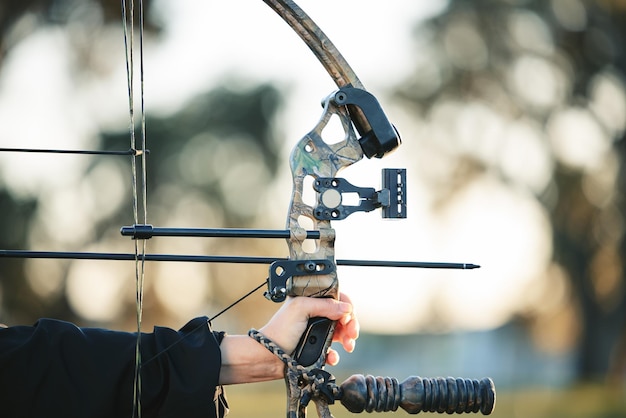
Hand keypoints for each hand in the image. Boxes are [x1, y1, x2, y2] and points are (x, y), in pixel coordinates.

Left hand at [219, 293, 358, 383]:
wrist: (269, 356)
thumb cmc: (279, 331)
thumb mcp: (301, 308)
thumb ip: (324, 305)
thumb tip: (346, 308)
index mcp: (310, 301)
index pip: (336, 299)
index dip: (345, 307)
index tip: (347, 317)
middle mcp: (315, 314)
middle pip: (342, 316)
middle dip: (350, 324)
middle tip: (352, 333)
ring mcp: (317, 331)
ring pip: (340, 333)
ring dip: (347, 339)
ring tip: (348, 346)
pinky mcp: (316, 347)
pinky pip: (333, 350)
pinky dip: (335, 354)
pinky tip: (331, 356)